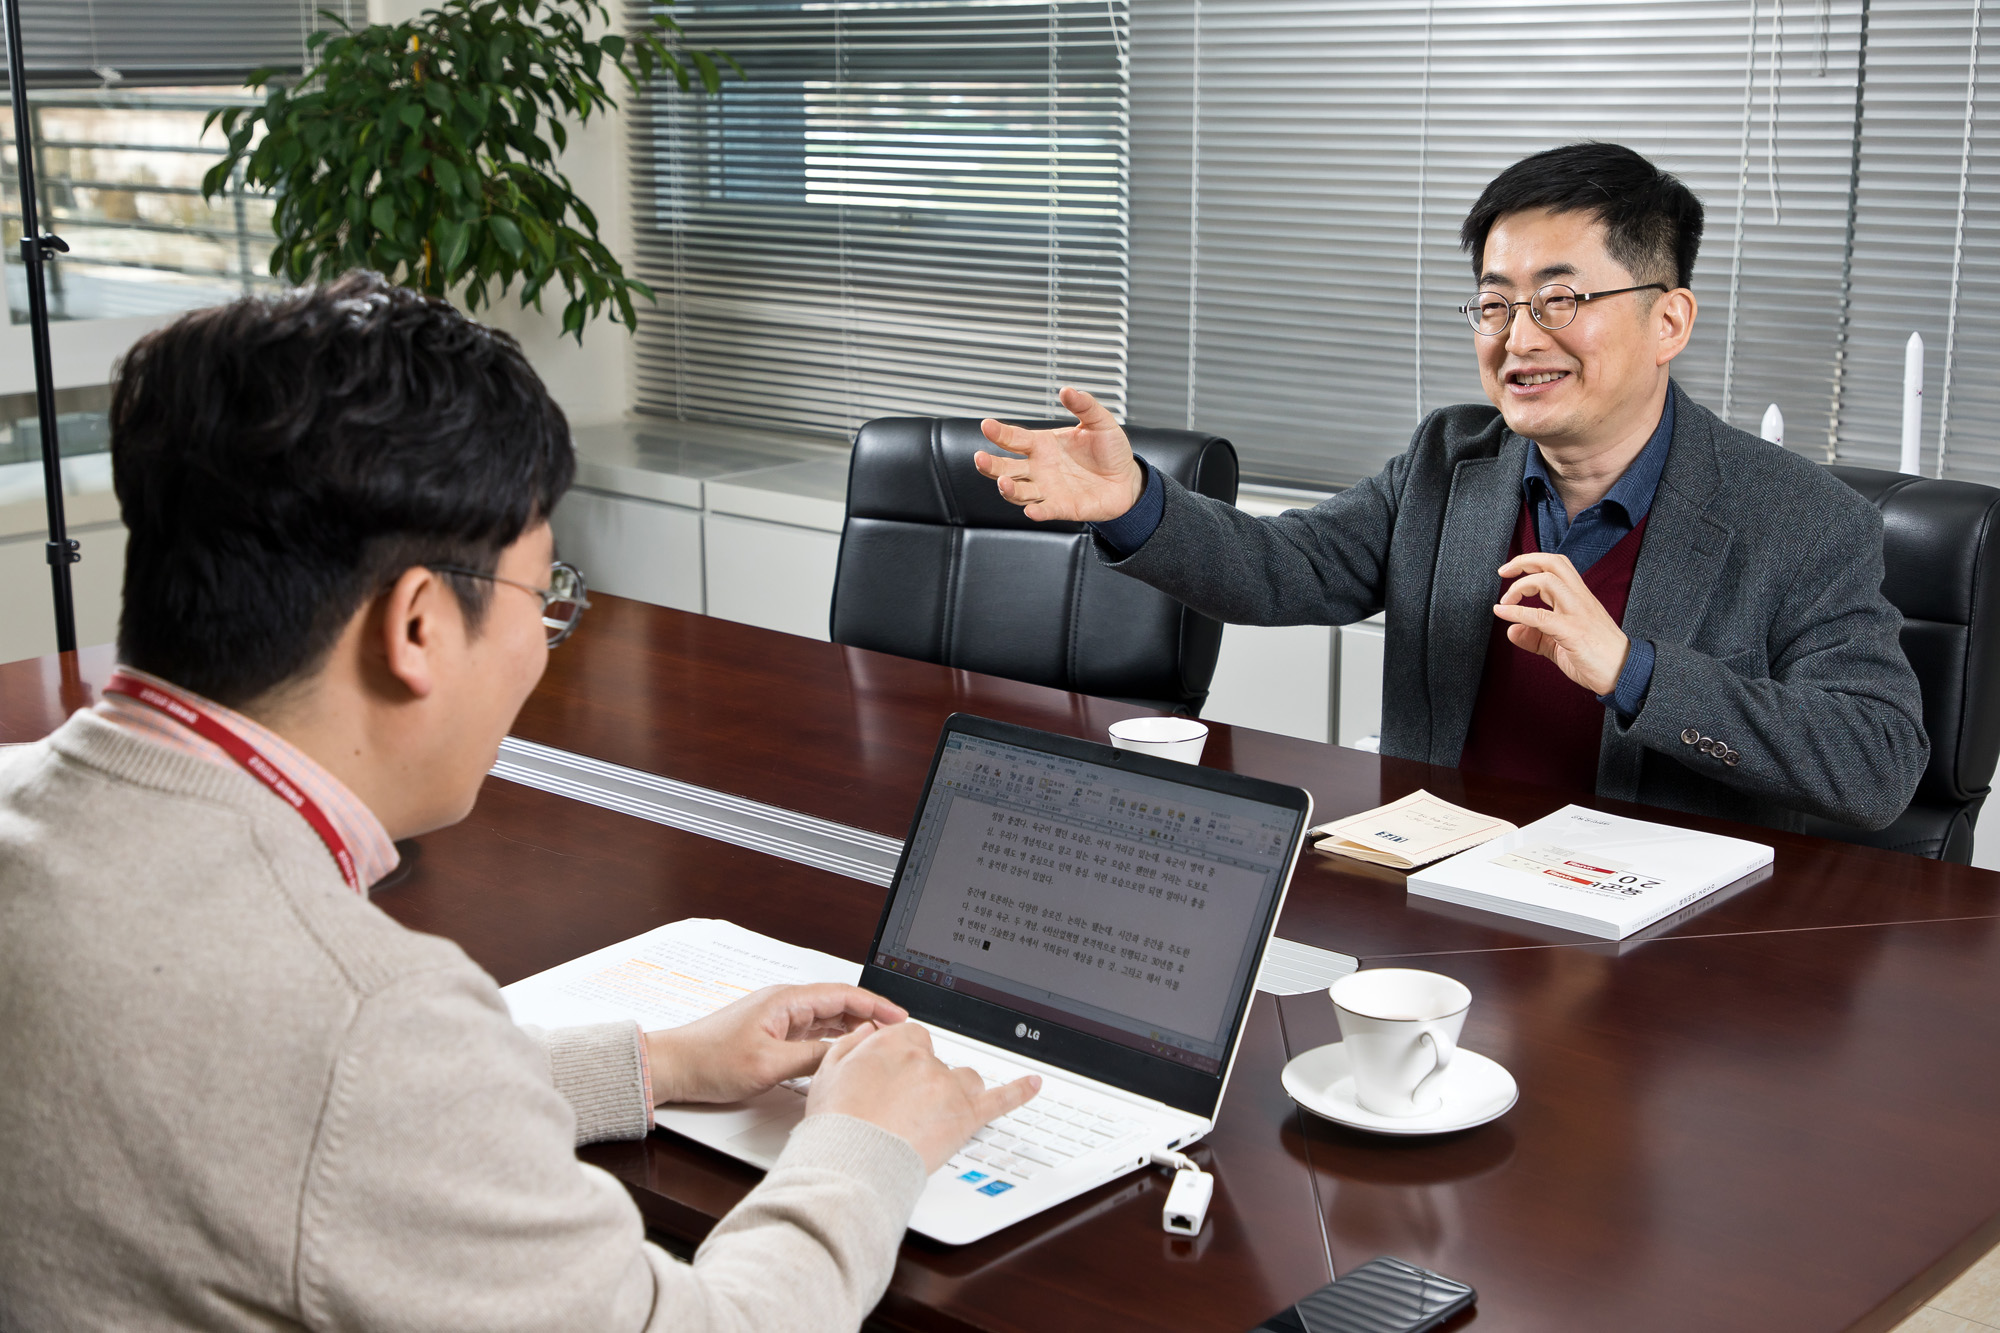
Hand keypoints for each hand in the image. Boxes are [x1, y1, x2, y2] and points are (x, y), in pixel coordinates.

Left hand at [645, 984, 907, 1105]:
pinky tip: (844, 1051)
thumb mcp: (769, 1065)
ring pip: (827, 1018)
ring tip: (878, 1042)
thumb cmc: (710, 1061)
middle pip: (839, 1003)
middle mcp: (784, 1004)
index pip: (842, 995)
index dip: (875, 1005)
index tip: (899, 1016)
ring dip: (853, 1027)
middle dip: (870, 1016)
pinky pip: (812, 1031)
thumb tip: (844, 1056)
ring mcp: (778, 1019)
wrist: (675, 1066)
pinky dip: (833, 1039)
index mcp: (785, 1001)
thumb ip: (811, 1058)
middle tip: (897, 1033)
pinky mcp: (771, 1034)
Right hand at [805, 1020, 1040, 1173]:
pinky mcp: (966, 1116)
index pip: (912, 1038)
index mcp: (895, 1043)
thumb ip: (853, 1045)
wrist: (853, 1160)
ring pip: (965, 1080)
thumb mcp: (829, 1072)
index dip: (905, 1061)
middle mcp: (926, 1060)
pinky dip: (1019, 1091)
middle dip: (926, 1082)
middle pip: (938, 1062)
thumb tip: (869, 1032)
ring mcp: (949, 1087)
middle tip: (904, 1110)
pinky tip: (1033, 1084)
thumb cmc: (838, 1123)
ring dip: (956, 1092)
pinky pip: (1001, 1099)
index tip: (899, 1077)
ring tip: (936, 1116)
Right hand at [973, 386, 1143, 522]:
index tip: (987, 425)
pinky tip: (1031, 510)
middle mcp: (1039, 468)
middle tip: (980, 458)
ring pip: (1019, 492)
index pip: (1014, 438)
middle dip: (991, 465)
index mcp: (1043, 445)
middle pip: (1006, 468)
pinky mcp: (1062, 507)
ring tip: (1004, 483)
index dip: (1000, 432)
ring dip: (1009, 489)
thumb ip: (1084, 405)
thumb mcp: (1100, 422)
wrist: (1126, 479)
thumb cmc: (1110, 450)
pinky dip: (1037, 511)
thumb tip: (1067, 390)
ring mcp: (1048, 489)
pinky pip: (1045, 510)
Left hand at [1492, 552, 1631, 696]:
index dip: (1532, 562)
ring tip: (1505, 601)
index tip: (1510, 571)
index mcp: (1580, 598)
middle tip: (1503, 572)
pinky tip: (1502, 613)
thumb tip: (1511, 631)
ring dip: (1520, 586)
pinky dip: (1517, 611)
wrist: (1626, 675)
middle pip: (1553, 563)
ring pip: (1548, 581)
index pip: (1557, 566)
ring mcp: (1578, 614)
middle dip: (1524, 561)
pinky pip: (1540, 616)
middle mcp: (1580, 599)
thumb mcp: (1559, 645)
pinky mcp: (1573, 632)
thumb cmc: (1598, 659)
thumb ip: (1535, 637)